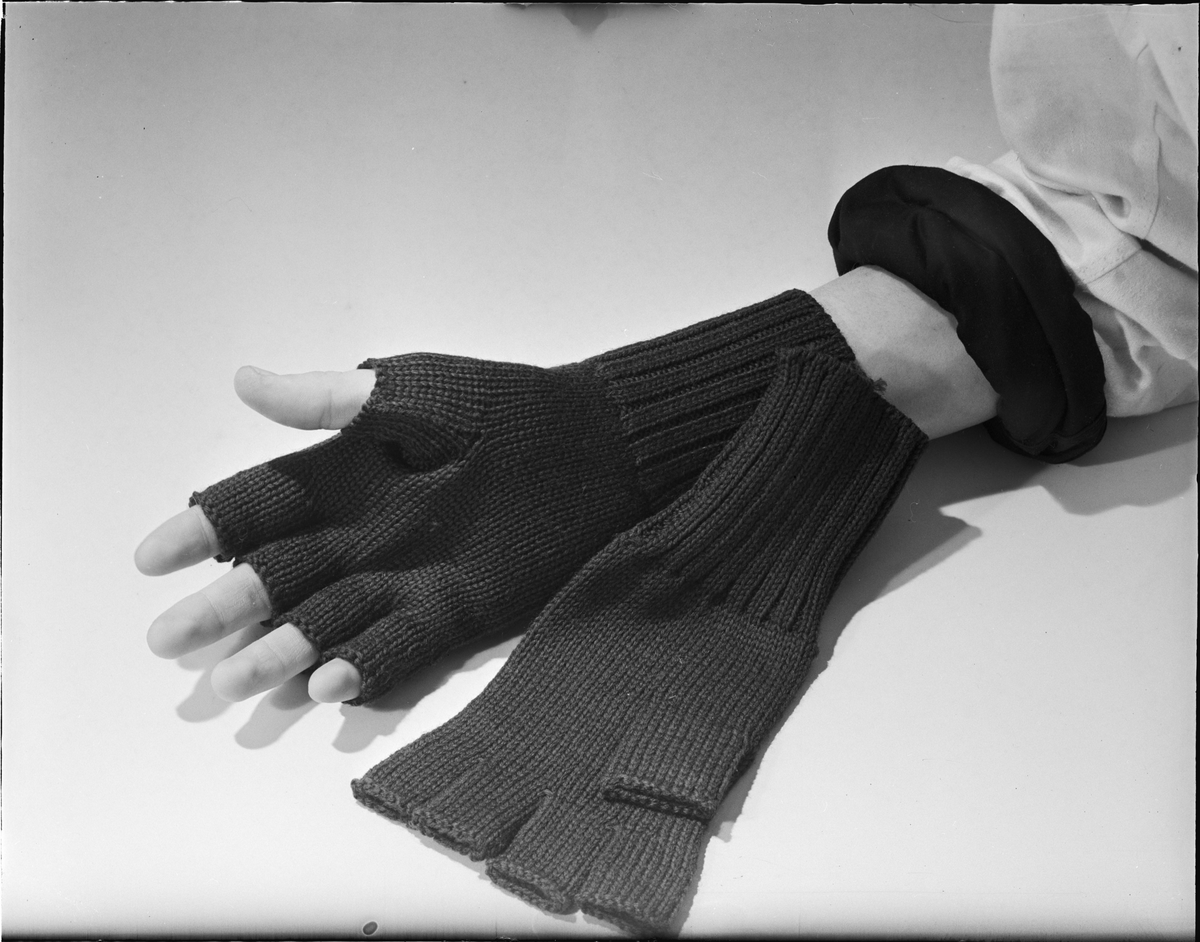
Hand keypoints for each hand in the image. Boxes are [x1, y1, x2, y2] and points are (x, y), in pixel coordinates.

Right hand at [136, 292, 847, 705]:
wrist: (601, 447)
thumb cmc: (509, 406)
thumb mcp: (421, 389)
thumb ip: (338, 398)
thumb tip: (245, 382)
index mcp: (348, 473)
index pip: (261, 504)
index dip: (207, 529)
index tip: (155, 557)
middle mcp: (365, 532)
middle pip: (279, 575)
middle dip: (225, 606)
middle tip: (171, 639)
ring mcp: (408, 575)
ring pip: (326, 620)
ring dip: (279, 650)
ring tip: (232, 681)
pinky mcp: (458, 609)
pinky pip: (398, 645)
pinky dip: (360, 666)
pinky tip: (322, 686)